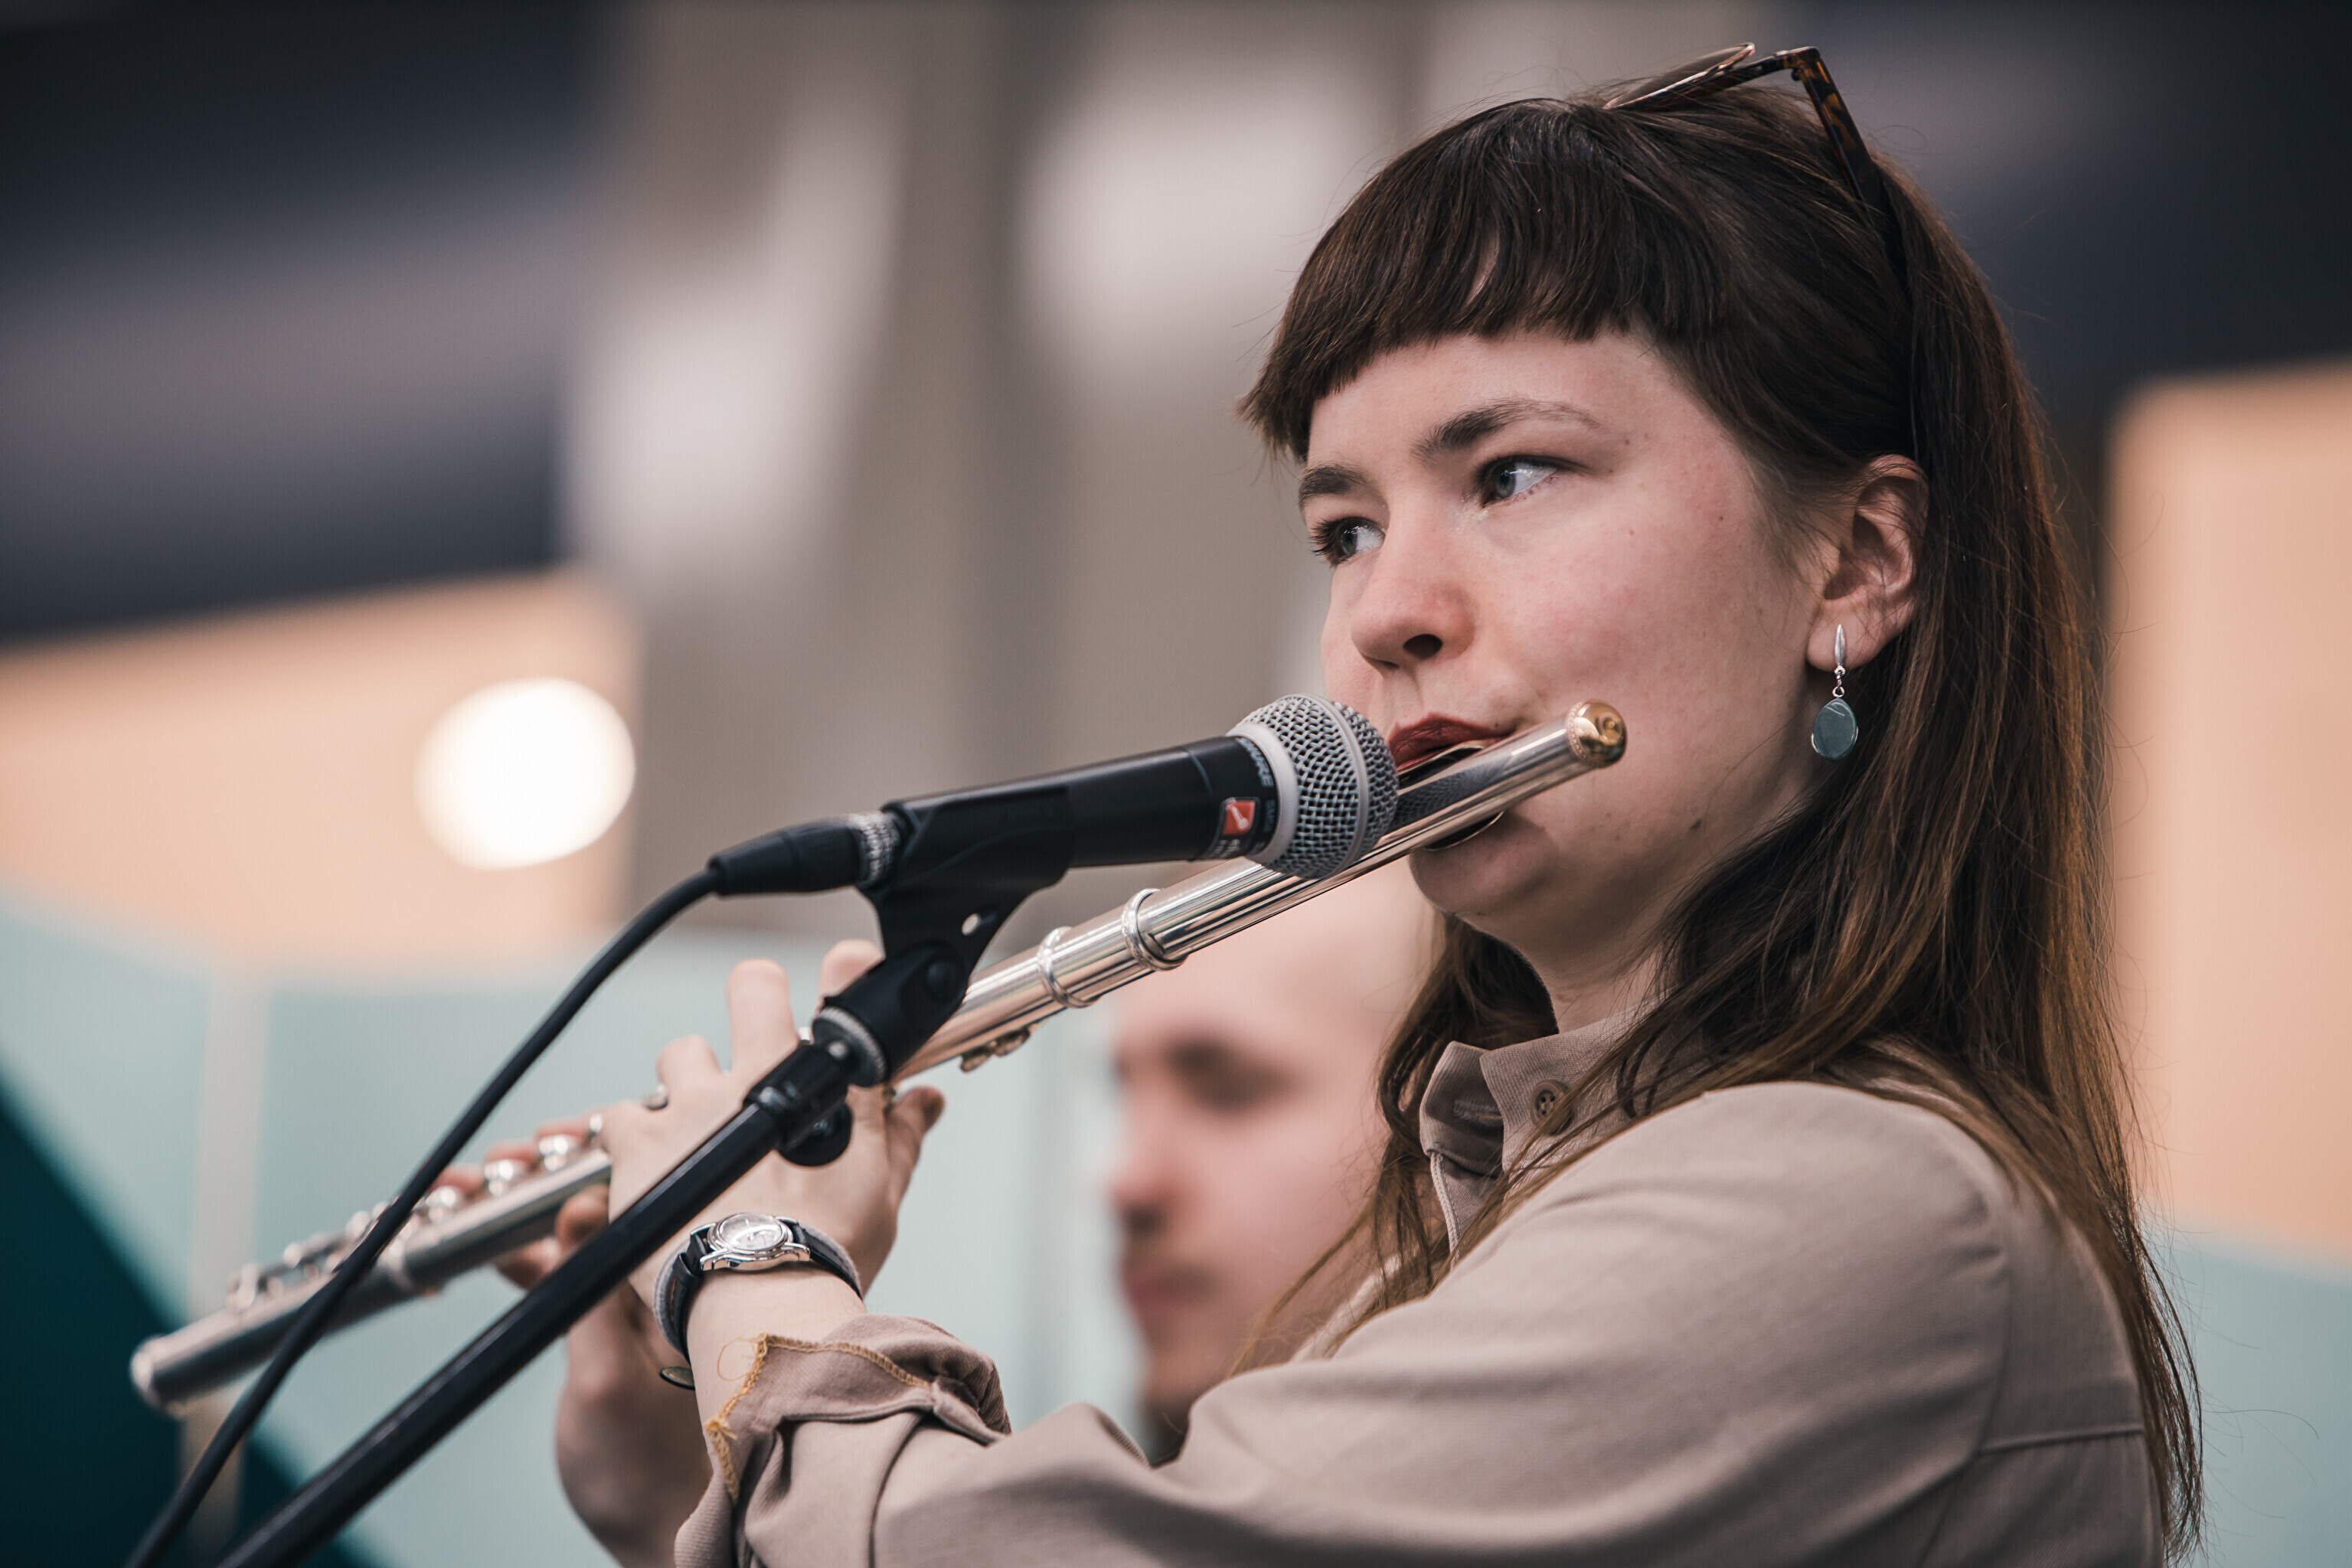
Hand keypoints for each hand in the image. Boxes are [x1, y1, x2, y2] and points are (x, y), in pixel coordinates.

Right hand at [442, 1124, 707, 1567]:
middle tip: (492, 1167)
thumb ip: (591, 1291)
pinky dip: (518, 1248)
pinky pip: (559, 1265)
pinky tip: (481, 1240)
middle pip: (607, 1190)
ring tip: (467, 1191)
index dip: (591, 1155)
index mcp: (686, 1277)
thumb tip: (584, 1202)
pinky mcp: (603, 1319)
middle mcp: (668, 1273)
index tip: (541, 1147)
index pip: (641, 1187)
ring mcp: (634, 1292)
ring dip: (521, 1205)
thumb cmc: (645, 1466)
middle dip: (544, 1170)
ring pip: (575, 1223)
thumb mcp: (605, 1379)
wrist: (656, 1525)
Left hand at [594, 941, 945, 1328]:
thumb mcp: (882, 1192)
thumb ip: (903, 1136)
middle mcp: (754, 1076)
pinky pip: (624, 1114)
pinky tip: (652, 1165)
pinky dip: (636, 1134)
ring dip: (690, 1082)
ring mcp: (692, 1105)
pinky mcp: (640, 1144)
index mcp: (821, 1082)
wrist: (762, 1300)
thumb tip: (928, 1102)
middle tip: (757, 1036)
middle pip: (752, 985)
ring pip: (682, 1053)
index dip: (846, 968)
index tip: (846, 972)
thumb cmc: (830, 1250)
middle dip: (757, 995)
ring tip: (699, 1128)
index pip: (845, 982)